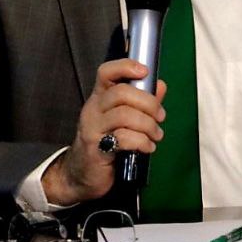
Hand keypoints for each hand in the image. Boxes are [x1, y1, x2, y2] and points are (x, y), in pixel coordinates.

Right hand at [42, 59, 166, 205]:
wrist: (81, 175)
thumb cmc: (104, 143)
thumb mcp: (122, 119)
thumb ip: (142, 102)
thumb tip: (160, 86)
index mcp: (100, 98)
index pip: (106, 73)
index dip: (125, 67)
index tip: (145, 71)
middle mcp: (94, 109)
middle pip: (122, 93)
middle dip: (149, 103)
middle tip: (160, 116)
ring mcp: (93, 128)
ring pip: (125, 115)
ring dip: (148, 125)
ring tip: (155, 135)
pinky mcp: (96, 148)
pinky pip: (124, 138)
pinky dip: (142, 142)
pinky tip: (148, 147)